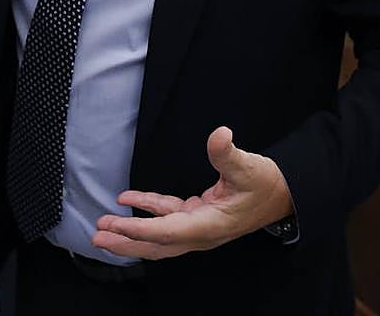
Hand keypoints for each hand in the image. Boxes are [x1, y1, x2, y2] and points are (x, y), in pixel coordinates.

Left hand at [91, 126, 294, 259]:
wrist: (282, 196)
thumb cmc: (266, 185)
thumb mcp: (249, 166)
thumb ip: (228, 153)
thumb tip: (219, 135)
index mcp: (209, 225)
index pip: (168, 231)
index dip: (140, 229)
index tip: (115, 224)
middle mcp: (200, 232)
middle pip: (156, 245)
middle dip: (125, 243)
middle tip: (97, 236)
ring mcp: (197, 227)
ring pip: (157, 237)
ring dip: (130, 233)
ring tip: (103, 228)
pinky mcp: (196, 216)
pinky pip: (165, 218)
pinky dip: (146, 210)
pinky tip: (127, 199)